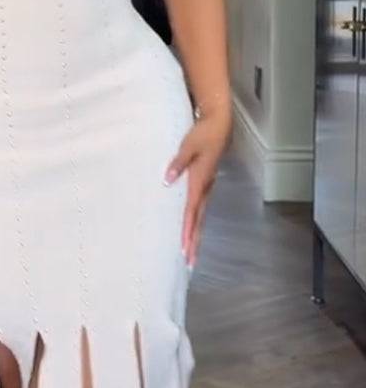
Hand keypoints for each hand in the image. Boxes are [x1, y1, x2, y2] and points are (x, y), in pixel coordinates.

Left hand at [165, 110, 230, 267]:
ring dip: (196, 236)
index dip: (187, 229)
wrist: (219, 125)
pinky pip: (200, 209)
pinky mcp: (206, 185)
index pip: (192, 210)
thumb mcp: (188, 145)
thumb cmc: (203, 134)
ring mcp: (207, 188)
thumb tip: (167, 180)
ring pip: (201, 217)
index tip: (184, 246)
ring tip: (191, 254)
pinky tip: (191, 232)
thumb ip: (177, 163)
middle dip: (194, 241)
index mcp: (200, 181)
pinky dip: (196, 223)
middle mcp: (205, 189)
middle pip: (199, 220)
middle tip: (189, 262)